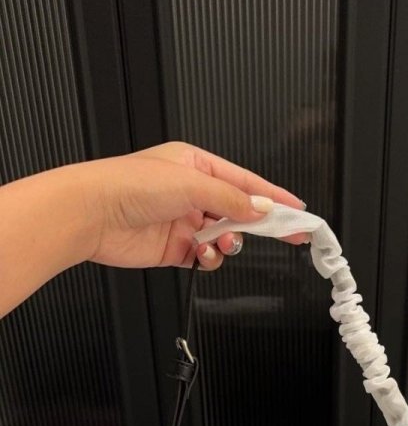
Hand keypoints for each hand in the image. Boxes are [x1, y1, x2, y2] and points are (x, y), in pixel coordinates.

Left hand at [80, 141, 306, 271]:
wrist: (92, 215)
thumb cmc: (127, 185)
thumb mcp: (191, 183)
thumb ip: (232, 199)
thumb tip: (262, 209)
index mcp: (196, 165)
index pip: (246, 182)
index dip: (274, 197)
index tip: (297, 211)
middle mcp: (191, 192)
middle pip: (239, 211)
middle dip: (258, 224)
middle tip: (287, 235)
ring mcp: (183, 221)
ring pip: (224, 238)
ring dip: (229, 244)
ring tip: (222, 244)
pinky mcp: (174, 247)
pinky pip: (206, 257)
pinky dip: (210, 259)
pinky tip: (203, 255)